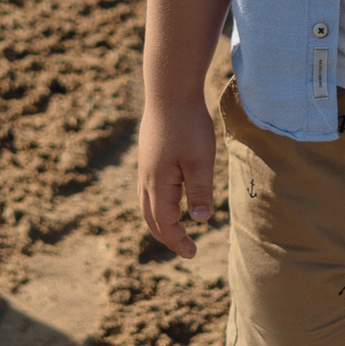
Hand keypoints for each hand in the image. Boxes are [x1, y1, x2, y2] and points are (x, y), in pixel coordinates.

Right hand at [136, 95, 216, 258]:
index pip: (165, 223)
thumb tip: (199, 220)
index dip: (178, 241)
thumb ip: (199, 192)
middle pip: (151, 218)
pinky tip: (168, 199)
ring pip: (146, 204)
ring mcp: (145, 167)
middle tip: (185, 249)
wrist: (169, 91)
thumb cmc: (188, 125)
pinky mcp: (148, 156)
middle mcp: (146, 179)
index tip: (192, 254)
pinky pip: (147, 190)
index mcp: (158, 184)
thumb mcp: (200, 161)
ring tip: (174, 230)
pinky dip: (156, 205)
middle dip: (168, 236)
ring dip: (160, 221)